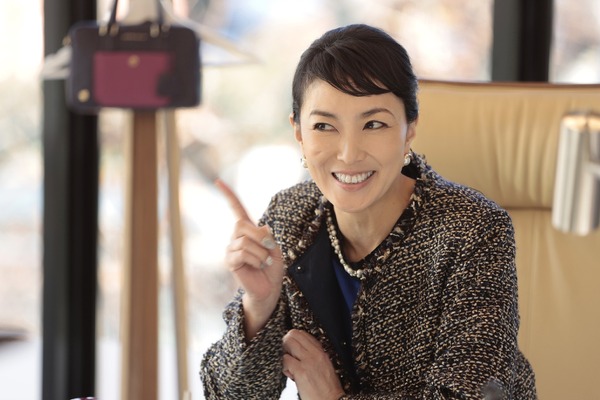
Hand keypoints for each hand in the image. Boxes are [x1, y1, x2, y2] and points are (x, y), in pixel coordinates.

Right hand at [215, 179, 284, 338]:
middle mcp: (235, 237)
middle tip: (270, 248)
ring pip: (245, 241)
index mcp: (247, 230)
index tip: (217, 181)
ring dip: (261, 252)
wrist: (269, 288)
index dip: (228, 195)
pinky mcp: (230, 262)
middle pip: (242, 224)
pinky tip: (258, 266)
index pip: (236, 208)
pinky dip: (256, 260)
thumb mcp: (274, 246)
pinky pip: (242, 253)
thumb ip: (266, 235)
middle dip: (260, 236)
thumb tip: (259, 228)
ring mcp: (231, 249)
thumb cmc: (272, 267)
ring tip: (264, 262)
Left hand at [282, 329, 345, 399]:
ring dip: (285, 355)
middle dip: (287, 343)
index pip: (303, 334)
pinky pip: (286, 360)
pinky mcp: (301, 371)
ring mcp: (308, 361)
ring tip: (290, 366)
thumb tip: (298, 350)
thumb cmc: (327, 388)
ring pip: (288, 344)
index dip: (294, 339)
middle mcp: (315, 354)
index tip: (292, 346)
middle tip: (288, 353)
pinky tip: (291, 375)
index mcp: (321, 352)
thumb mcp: (324, 366)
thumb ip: (313, 356)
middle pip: (293, 334)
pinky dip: (285, 368)